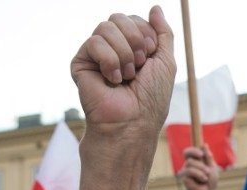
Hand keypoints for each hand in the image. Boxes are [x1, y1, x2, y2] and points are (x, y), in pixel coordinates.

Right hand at [71, 6, 175, 138]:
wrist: (133, 122)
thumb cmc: (151, 99)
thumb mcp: (166, 61)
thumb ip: (163, 33)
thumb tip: (155, 7)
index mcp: (132, 47)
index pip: (135, 19)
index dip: (146, 35)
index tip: (149, 58)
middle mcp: (113, 48)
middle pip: (119, 17)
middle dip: (136, 41)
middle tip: (138, 68)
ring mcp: (96, 55)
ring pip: (106, 26)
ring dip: (124, 53)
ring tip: (126, 77)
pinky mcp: (80, 63)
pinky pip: (94, 42)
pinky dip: (109, 61)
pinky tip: (111, 80)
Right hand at [181, 146, 218, 189]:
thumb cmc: (211, 181)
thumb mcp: (212, 167)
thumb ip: (208, 157)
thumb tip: (204, 144)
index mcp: (195, 160)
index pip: (189, 151)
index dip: (193, 150)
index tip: (201, 154)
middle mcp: (188, 164)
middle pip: (187, 154)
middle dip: (198, 160)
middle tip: (207, 168)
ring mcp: (185, 171)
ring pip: (190, 163)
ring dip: (201, 169)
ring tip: (206, 177)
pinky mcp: (183, 177)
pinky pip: (189, 171)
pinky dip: (199, 175)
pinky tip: (203, 180)